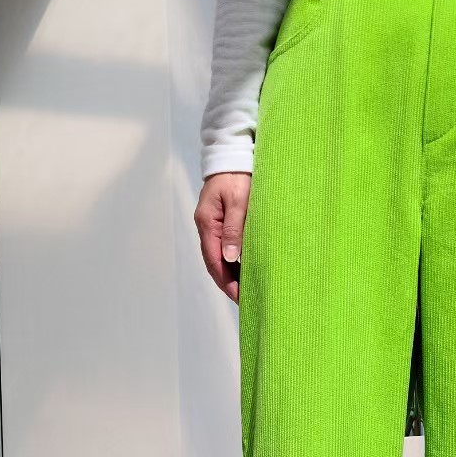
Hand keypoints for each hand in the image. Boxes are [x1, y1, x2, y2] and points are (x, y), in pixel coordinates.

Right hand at [195, 172, 249, 304]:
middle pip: (215, 264)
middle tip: (247, 302)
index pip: (214, 262)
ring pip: (220, 257)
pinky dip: (235, 261)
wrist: (232, 154)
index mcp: (207, 224)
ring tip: (248, 291)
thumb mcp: (238, 201)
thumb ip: (234, 229)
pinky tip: (246, 270)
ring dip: (232, 275)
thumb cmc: (237, 175)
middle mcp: (207, 227)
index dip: (227, 283)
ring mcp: (212, 225)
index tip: (241, 298)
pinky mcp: (221, 221)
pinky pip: (225, 247)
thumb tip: (230, 258)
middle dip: (229, 284)